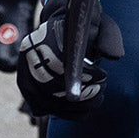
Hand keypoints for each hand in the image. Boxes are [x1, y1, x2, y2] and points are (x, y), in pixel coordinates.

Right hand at [16, 0, 122, 119]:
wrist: (63, 29)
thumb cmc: (84, 28)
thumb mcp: (99, 25)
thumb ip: (108, 37)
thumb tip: (114, 56)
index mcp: (44, 34)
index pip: (59, 60)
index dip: (83, 73)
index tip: (103, 76)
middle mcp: (29, 54)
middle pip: (50, 85)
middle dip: (81, 93)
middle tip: (101, 91)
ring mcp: (24, 71)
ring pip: (46, 100)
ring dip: (74, 107)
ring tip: (96, 99)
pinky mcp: (26, 87)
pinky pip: (41, 108)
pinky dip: (63, 112)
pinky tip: (82, 109)